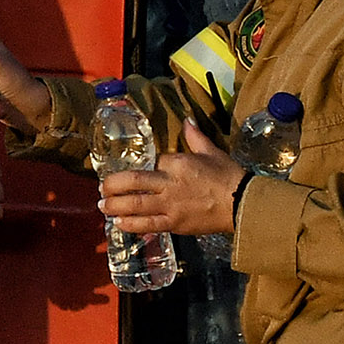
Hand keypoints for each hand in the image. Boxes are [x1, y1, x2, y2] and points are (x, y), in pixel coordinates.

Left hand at [100, 121, 243, 235]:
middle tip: (101, 188)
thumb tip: (187, 119)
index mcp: (177, 163)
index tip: (127, 171)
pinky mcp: (175, 224)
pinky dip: (132, 224)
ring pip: (136, 205)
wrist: (242, 203)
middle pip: (134, 182)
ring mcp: (170, 206)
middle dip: (113, 185)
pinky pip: (149, 224)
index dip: (139, 167)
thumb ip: (195, 136)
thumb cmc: (228, 176)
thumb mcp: (211, 151)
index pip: (151, 162)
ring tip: (103, 207)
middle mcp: (169, 184)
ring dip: (116, 206)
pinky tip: (119, 224)